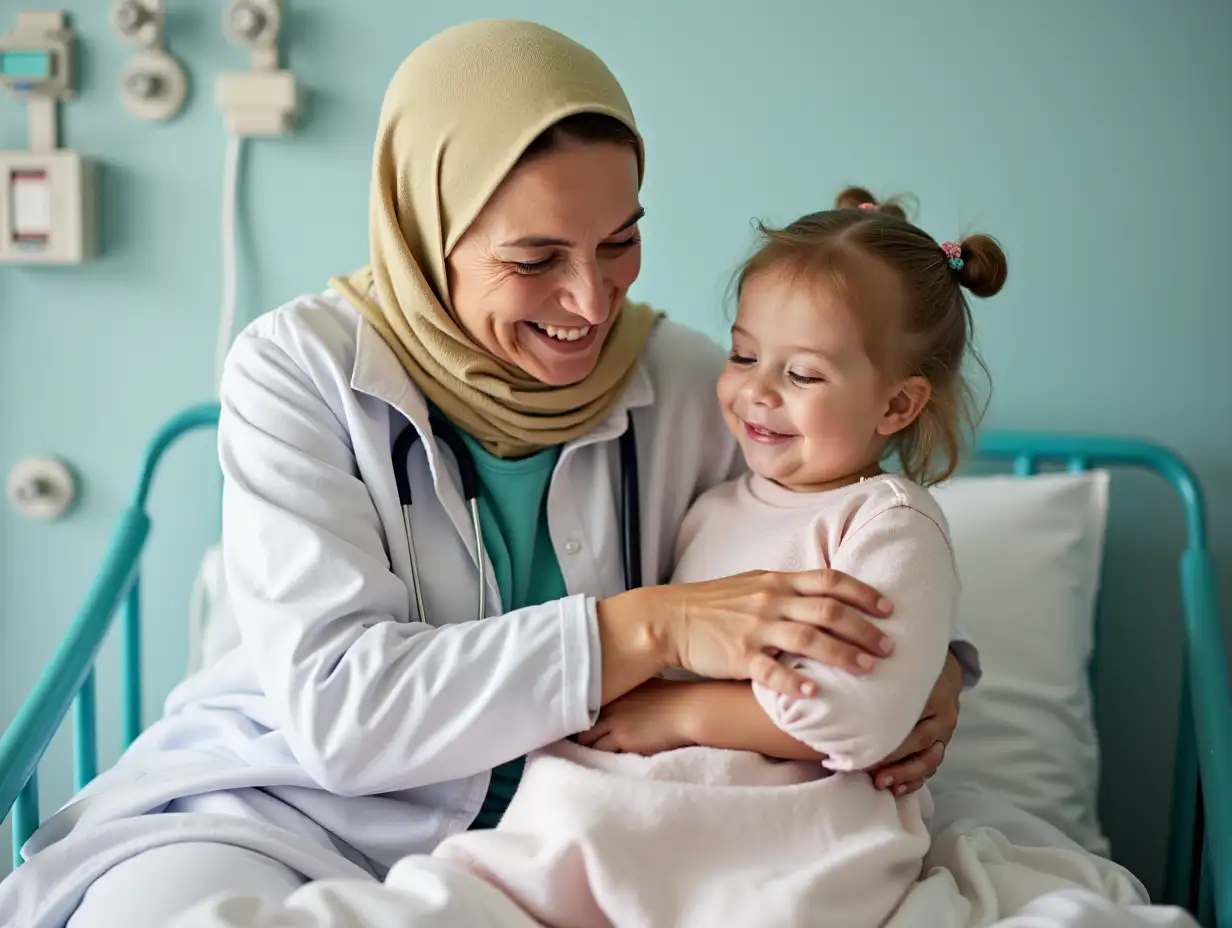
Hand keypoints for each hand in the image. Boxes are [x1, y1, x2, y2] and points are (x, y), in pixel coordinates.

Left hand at [578, 679, 697, 755]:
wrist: (691, 709)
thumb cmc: (678, 699)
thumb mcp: (649, 688)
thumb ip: (632, 695)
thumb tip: (629, 705)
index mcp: (616, 691)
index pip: (587, 708)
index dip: (583, 722)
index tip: (582, 732)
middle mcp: (611, 704)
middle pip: (582, 725)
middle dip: (581, 738)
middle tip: (581, 751)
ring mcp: (615, 722)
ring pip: (588, 742)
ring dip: (589, 751)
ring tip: (588, 762)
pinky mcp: (623, 739)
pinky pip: (603, 753)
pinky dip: (601, 760)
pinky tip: (602, 766)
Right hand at [656, 568, 894, 698]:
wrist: (670, 619)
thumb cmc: (715, 605)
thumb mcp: (754, 584)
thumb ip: (789, 590)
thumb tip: (828, 597)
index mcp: (778, 582)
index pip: (829, 581)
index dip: (863, 593)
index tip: (890, 609)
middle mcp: (771, 601)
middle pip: (828, 611)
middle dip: (864, 629)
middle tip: (889, 647)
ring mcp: (755, 629)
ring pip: (808, 639)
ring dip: (842, 654)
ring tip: (867, 669)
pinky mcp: (738, 656)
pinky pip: (771, 670)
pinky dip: (795, 682)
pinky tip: (815, 694)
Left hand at [867, 649, 962, 795]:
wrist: (940, 662)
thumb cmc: (908, 662)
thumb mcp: (897, 661)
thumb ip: (874, 672)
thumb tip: (833, 682)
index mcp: (931, 691)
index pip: (908, 716)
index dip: (885, 733)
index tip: (859, 744)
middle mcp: (942, 713)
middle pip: (919, 741)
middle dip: (892, 758)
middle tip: (866, 768)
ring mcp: (945, 730)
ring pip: (929, 759)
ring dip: (904, 774)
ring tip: (881, 782)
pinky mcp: (943, 742)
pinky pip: (931, 765)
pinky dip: (915, 779)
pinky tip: (897, 789)